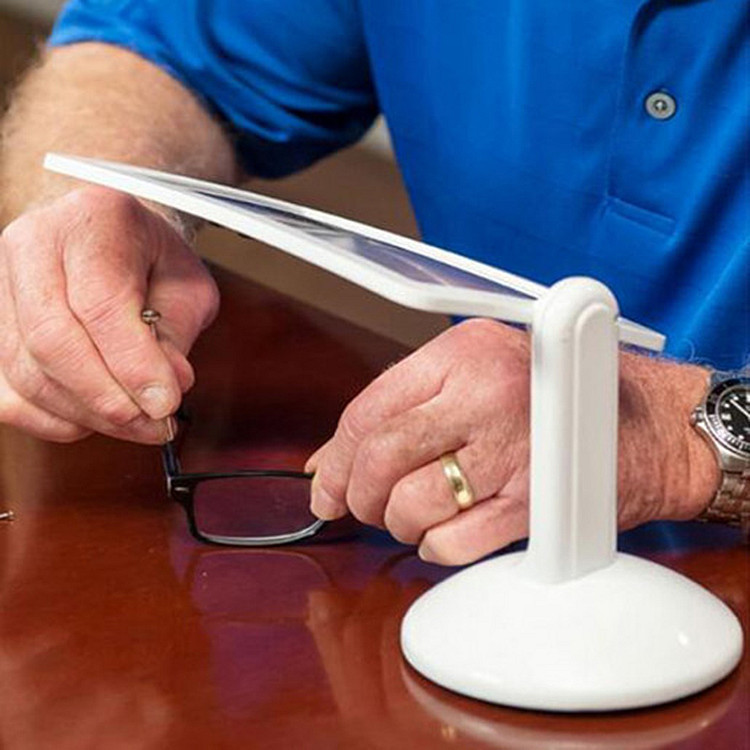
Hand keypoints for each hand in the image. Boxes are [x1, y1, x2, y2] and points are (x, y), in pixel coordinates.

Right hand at [0, 186, 218, 442]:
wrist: (107, 236)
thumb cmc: (150, 259)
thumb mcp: (187, 285)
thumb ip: (176, 336)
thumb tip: (162, 389)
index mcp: (94, 220)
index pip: (101, 303)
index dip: (133, 365)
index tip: (165, 402)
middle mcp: (34, 244)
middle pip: (53, 340)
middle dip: (108, 398)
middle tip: (153, 422)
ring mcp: (0, 283)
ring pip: (27, 372)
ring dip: (87, 414)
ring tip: (136, 423)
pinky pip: (6, 394)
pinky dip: (52, 420)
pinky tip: (93, 418)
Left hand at [308, 319, 531, 564]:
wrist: (637, 427)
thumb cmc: (547, 400)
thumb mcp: (471, 372)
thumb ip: (400, 409)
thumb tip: (328, 462)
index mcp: (462, 352)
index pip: (368, 411)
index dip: (336, 460)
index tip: (326, 487)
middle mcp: (486, 394)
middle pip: (382, 458)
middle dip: (361, 496)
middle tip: (367, 505)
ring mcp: (513, 449)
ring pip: (411, 504)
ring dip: (400, 522)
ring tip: (415, 514)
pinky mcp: (535, 503)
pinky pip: (454, 542)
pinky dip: (436, 547)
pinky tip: (448, 531)